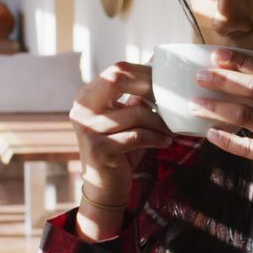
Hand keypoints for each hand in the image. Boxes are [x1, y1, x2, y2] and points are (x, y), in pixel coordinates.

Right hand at [69, 62, 172, 205]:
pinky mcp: (99, 149)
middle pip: (117, 79)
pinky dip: (156, 138)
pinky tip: (166, 142)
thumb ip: (136, 96)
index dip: (144, 73)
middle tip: (170, 100)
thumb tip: (159, 64)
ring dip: (159, 121)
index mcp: (87, 97)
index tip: (166, 84)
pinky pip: (137, 136)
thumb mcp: (126, 118)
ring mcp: (88, 129)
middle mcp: (82, 109)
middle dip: (150, 87)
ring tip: (170, 129)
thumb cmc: (121, 149)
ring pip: (135, 112)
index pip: (116, 71)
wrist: (105, 187)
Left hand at [189, 49, 252, 206]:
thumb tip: (248, 82)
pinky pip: (247, 146)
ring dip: (217, 107)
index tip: (218, 55)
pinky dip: (226, 139)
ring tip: (195, 104)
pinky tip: (211, 134)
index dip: (242, 61)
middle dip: (224, 79)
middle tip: (200, 76)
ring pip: (247, 114)